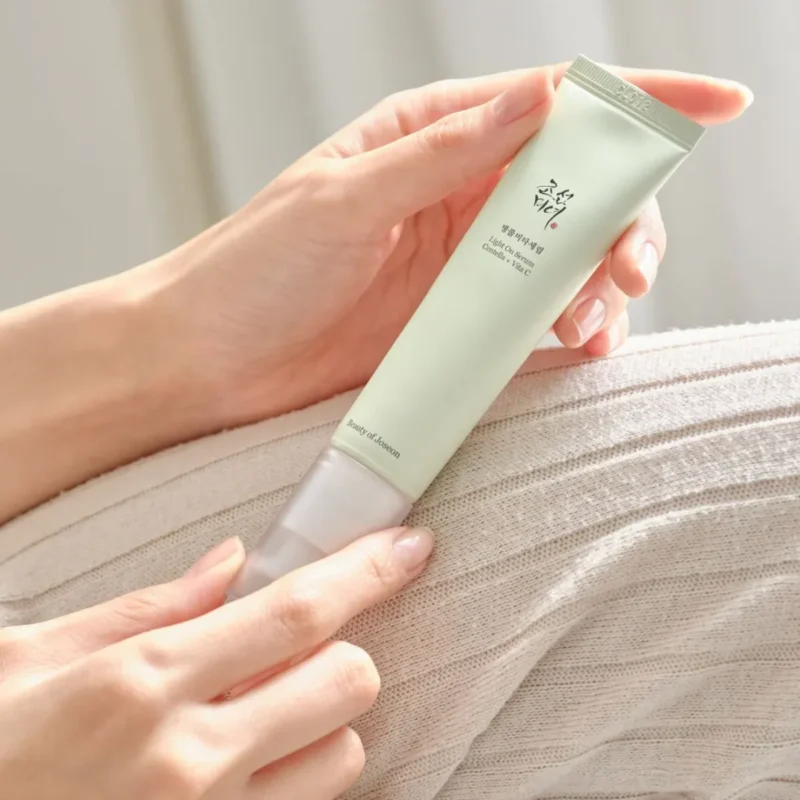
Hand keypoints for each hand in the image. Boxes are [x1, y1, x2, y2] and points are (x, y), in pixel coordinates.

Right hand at [0, 527, 432, 797]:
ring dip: (324, 722)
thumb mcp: (35, 656)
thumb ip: (148, 606)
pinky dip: (298, 776)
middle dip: (344, 654)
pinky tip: (250, 760)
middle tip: (299, 650)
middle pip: (347, 685)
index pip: (296, 612)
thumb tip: (231, 562)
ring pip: (342, 757)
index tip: (410, 546)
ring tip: (265, 714)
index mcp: (142, 680)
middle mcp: (187, 759)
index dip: (368, 571)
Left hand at [142, 63, 750, 421]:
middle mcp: (453, 194)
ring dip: (601, 283)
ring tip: (598, 322)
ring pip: (564, 255)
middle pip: (575, 186)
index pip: (549, 105)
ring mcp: (459, 263)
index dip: (638, 105)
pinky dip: (566, 326)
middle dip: (625, 219)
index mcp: (429, 138)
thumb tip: (539, 101)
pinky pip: (531, 315)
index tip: (715, 109)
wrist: (208, 361)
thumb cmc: (252, 271)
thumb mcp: (343, 198)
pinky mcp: (453, 322)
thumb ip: (442, 153)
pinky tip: (576, 343)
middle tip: (630, 267)